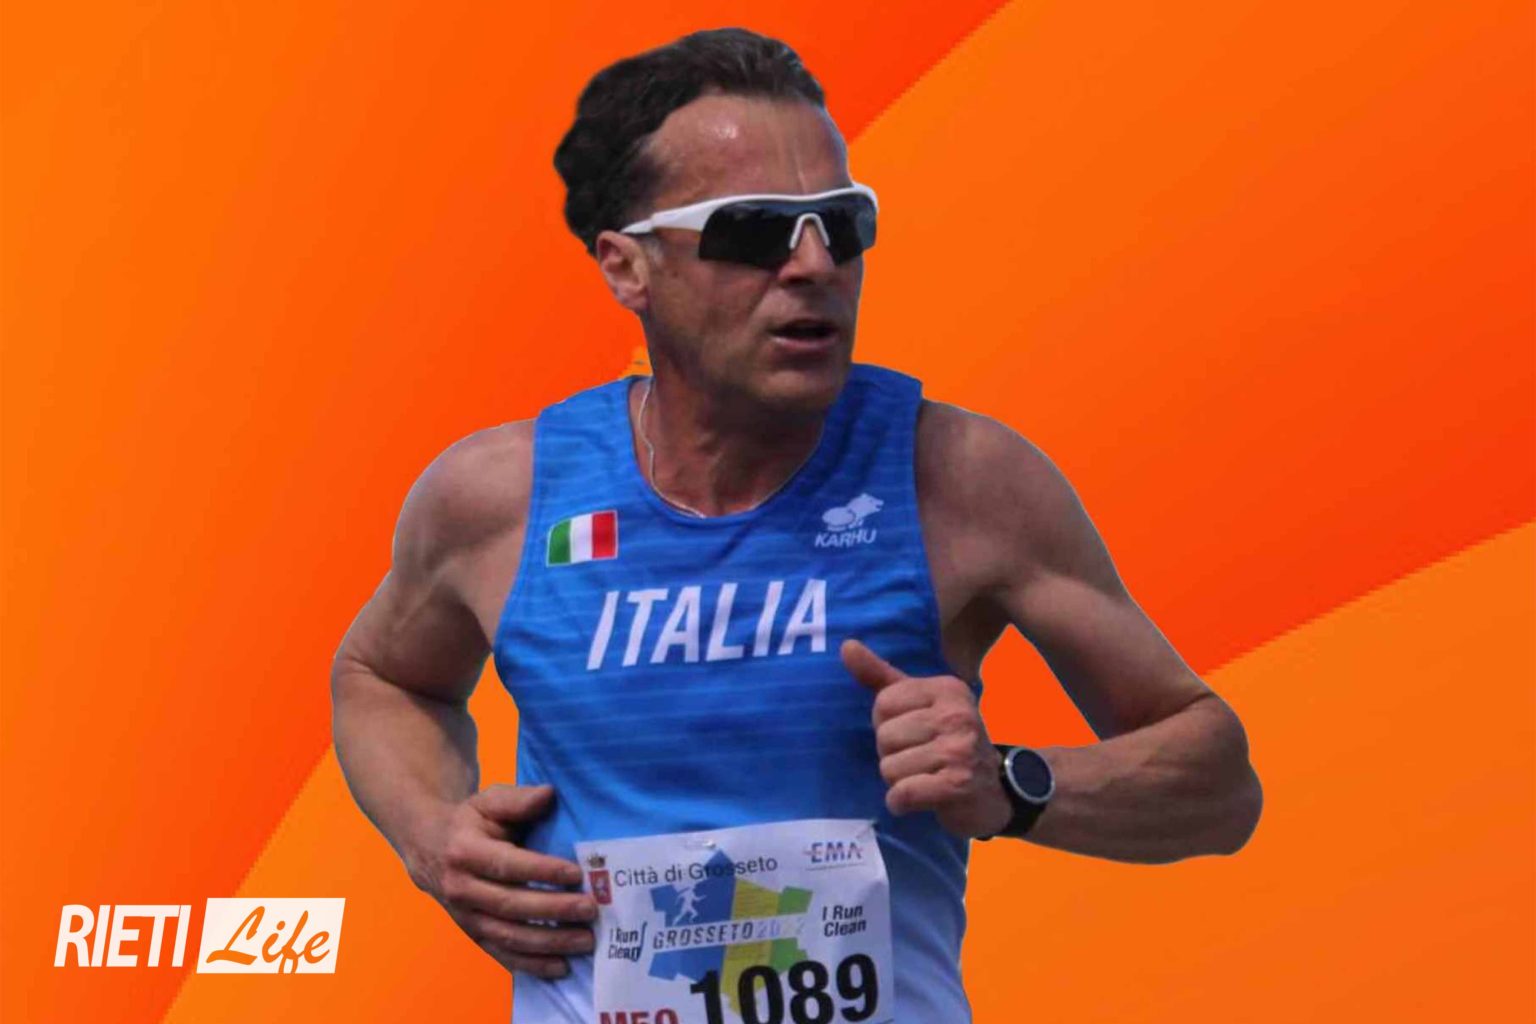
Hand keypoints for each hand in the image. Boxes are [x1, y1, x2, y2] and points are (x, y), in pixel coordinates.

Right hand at [409, 784, 596, 979]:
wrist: (430, 849)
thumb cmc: (470, 822)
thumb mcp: (489, 801)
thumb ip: (518, 799)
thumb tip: (548, 795)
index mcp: (465, 852)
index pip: (508, 865)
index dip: (542, 871)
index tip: (577, 874)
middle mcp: (461, 888)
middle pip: (512, 905)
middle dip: (554, 910)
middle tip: (591, 909)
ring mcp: (465, 917)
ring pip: (509, 936)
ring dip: (549, 942)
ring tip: (585, 941)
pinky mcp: (473, 935)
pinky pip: (503, 955)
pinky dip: (532, 964)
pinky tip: (560, 967)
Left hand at [841, 639, 1011, 838]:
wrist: (992, 794)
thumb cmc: (946, 744)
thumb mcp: (917, 705)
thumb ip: (880, 676)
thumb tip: (847, 646)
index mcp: (946, 689)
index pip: (884, 703)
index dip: (887, 725)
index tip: (912, 735)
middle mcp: (957, 714)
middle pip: (885, 736)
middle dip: (893, 756)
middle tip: (920, 761)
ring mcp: (960, 749)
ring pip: (890, 767)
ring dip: (898, 782)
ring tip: (924, 779)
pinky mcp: (958, 784)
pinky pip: (904, 793)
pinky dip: (901, 803)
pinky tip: (918, 801)